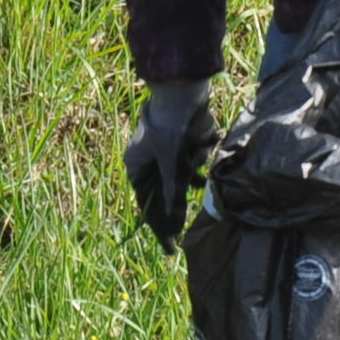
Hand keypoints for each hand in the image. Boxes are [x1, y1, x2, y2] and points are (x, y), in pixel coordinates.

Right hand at [124, 79, 213, 248]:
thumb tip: (172, 221)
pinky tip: (205, 174)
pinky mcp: (175, 143)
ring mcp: (159, 151)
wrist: (183, 94)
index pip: (146, 204)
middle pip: (159, 193)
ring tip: (199, 191)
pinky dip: (193, 170)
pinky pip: (183, 165)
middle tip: (182, 233)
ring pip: (173, 179)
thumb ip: (172, 193)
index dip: (159, 225)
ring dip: (186, 185)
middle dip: (173, 207)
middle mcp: (144, 160)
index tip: (170, 246)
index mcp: (135, 166)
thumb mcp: (173, 166)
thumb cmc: (172, 130)